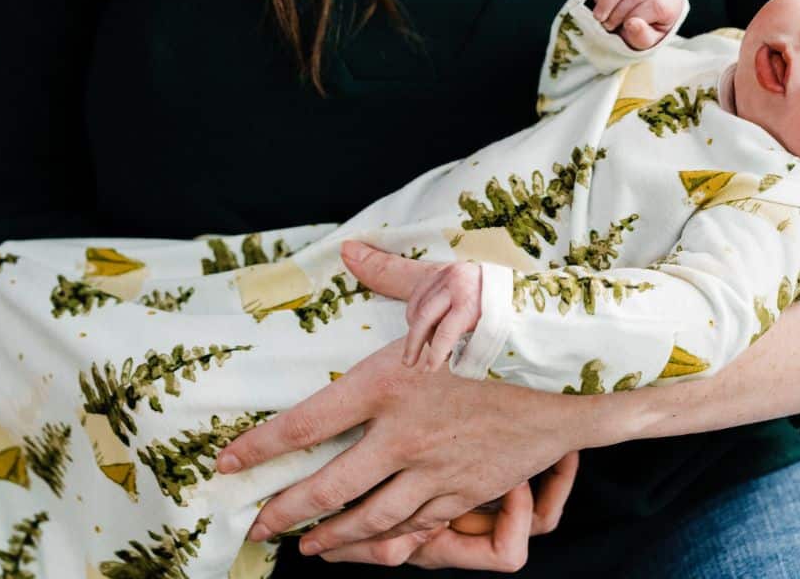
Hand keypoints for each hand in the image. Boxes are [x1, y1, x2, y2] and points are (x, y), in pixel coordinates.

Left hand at [217, 244, 583, 560]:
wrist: (571, 369)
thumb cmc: (506, 322)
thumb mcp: (446, 286)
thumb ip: (391, 275)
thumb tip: (351, 251)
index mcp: (390, 381)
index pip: (308, 422)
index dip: (261, 447)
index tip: (228, 463)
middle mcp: (404, 436)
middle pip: (330, 489)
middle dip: (285, 511)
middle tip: (257, 527)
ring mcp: (436, 470)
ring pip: (371, 520)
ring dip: (333, 538)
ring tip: (308, 547)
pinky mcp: (467, 490)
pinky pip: (419, 529)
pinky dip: (389, 545)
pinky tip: (375, 550)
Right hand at [401, 259, 482, 370]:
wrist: (493, 275)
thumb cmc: (492, 305)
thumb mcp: (486, 324)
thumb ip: (466, 340)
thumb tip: (444, 359)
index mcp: (469, 301)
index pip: (446, 332)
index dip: (435, 353)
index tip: (429, 369)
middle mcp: (453, 285)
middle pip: (424, 318)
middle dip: (414, 343)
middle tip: (409, 362)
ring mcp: (442, 276)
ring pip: (417, 308)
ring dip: (414, 330)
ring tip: (417, 345)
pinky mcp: (434, 272)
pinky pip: (415, 297)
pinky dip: (414, 314)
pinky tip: (419, 326)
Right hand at [590, 0, 682, 49]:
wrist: (636, 14)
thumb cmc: (643, 29)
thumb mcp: (646, 40)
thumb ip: (642, 37)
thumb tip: (632, 24)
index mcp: (672, 2)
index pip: (658, 5)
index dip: (638, 17)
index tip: (625, 28)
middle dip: (618, 12)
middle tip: (608, 25)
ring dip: (607, 0)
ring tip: (600, 17)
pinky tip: (599, 4)